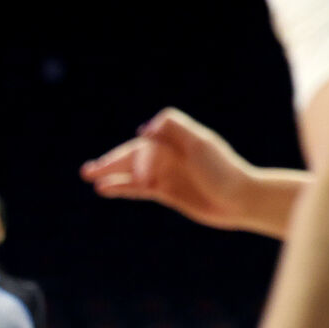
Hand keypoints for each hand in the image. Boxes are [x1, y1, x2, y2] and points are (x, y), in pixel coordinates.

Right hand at [81, 109, 254, 230]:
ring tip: (90, 177)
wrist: (241, 200)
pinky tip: (106, 190)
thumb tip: (144, 129)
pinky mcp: (166, 190)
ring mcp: (166, 172)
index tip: (143, 175)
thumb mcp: (200, 144)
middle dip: (110, 162)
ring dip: (111, 174)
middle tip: (87, 171)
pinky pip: (138, 188)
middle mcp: (167, 154)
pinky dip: (122, 188)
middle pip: (132, 156)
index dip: (138, 158)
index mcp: (174, 139)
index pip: (145, 143)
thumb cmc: (223, 170)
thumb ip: (175, 128)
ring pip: (132, 172)